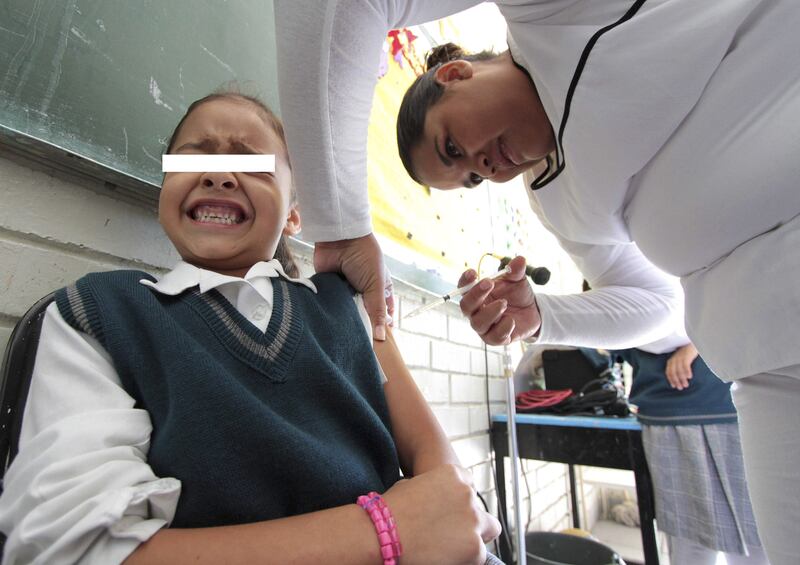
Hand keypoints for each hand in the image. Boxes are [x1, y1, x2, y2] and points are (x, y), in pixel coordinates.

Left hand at [314, 233, 392, 339]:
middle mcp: (364, 291)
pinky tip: (331, 322)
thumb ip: (377, 311)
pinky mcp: (330, 290)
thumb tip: (381, 337)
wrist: (340, 238)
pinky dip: (332, 311)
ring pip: (347, 312)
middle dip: (362, 325)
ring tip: (345, 334)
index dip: (383, 326)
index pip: (384, 313)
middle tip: (360, 343)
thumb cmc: (364, 257)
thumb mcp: (376, 285)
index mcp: (380, 289)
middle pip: (364, 315)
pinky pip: (331, 305)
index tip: (380, 345)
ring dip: (346, 319)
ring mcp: (346, 291)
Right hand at [383, 465, 500, 564]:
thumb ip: (432, 490)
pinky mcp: (475, 548)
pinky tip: (444, 558)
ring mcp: (473, 521)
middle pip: (482, 512)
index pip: (469, 486)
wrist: (381, 533)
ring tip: (448, 549)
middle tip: (454, 535)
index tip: (450, 514)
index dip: (458, 503)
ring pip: (486, 533)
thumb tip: (433, 503)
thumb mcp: (411, 486)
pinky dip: (465, 559)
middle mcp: (468, 495)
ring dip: (471, 541)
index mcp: (453, 474)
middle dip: (472, 523)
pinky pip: (478, 556)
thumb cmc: (389, 510)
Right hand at [458, 256, 540, 344]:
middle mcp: (476, 311)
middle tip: (489, 283)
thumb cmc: (518, 294)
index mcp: (477, 294)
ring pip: (478, 323)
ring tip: (504, 303)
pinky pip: (493, 337)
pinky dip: (502, 328)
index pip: (463, 288)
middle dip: (475, 294)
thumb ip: (516, 271)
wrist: (533, 312)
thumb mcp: (518, 280)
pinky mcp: (496, 338)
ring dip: (489, 312)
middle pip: (466, 306)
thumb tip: (519, 259)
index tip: (472, 272)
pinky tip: (511, 320)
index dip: (464, 281)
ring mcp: (485, 326)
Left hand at [665, 343, 697, 389]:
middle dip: (676, 381)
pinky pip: (685, 365)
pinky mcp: (686, 355)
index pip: (669, 372)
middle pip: (673, 372)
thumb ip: (679, 367)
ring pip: (679, 370)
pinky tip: (690, 377)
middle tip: (681, 388)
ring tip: (686, 385)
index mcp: (671, 360)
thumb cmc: (688, 353)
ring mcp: (680, 357)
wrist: (694, 342)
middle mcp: (674, 359)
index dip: (671, 379)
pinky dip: (687, 371)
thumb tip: (680, 379)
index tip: (674, 386)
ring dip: (682, 378)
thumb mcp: (681, 360)